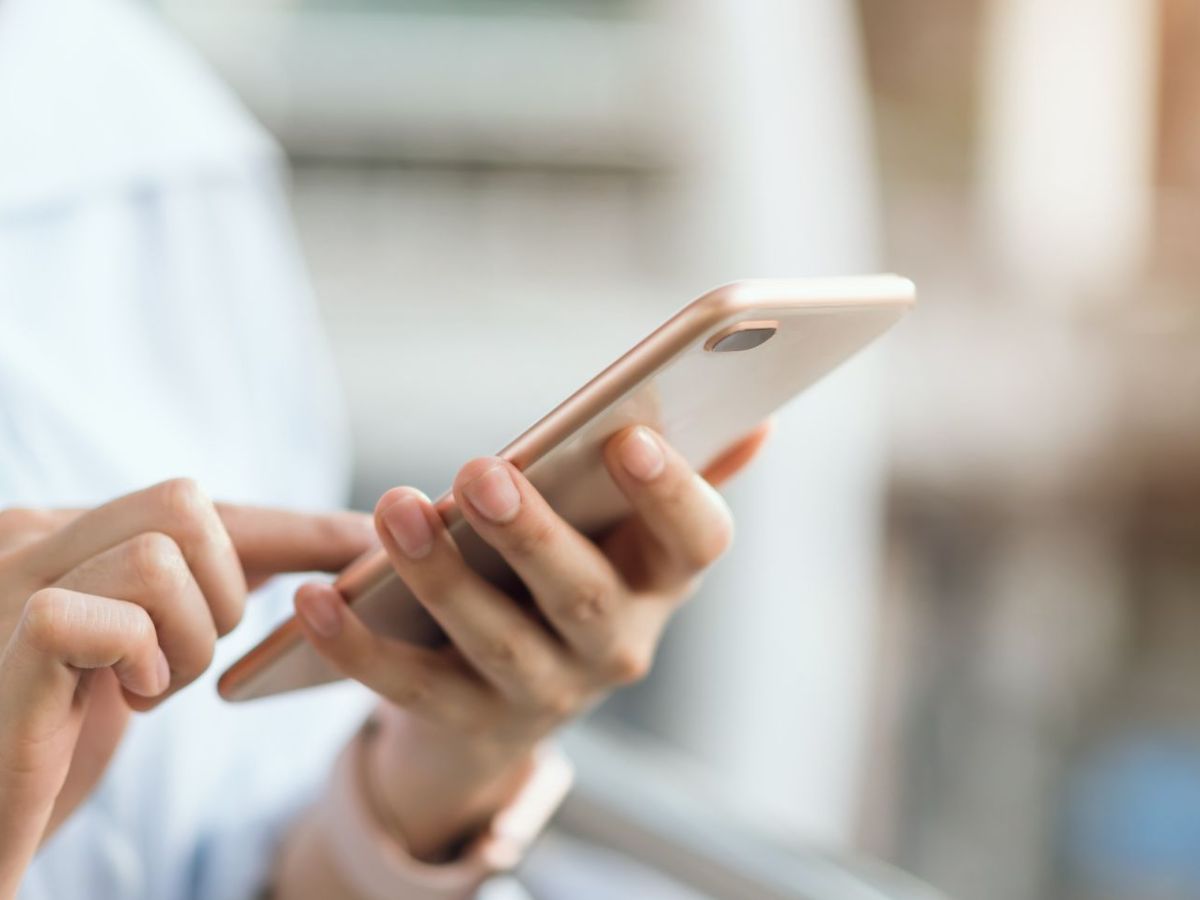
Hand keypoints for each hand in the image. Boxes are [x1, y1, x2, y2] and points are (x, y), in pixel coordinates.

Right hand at [0, 481, 374, 897]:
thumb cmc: (48, 742)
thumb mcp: (130, 648)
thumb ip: (191, 590)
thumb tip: (319, 550)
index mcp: (60, 532)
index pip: (196, 502)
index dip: (289, 527)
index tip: (364, 543)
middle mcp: (25, 537)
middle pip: (185, 505)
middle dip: (220, 592)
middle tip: (177, 660)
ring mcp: (7, 584)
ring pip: (162, 557)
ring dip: (184, 638)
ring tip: (142, 688)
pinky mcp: (9, 644)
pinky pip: (119, 619)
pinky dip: (142, 661)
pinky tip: (116, 699)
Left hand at [293, 424, 769, 858]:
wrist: (511, 700)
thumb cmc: (574, 574)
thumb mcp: (628, 532)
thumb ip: (681, 470)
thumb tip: (757, 417)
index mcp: (661, 579)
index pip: (698, 541)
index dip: (673, 494)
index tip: (630, 436)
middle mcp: (617, 646)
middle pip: (585, 597)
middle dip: (535, 537)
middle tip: (482, 472)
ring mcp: (544, 694)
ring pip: (497, 643)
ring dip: (444, 580)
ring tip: (394, 512)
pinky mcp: (467, 721)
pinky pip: (410, 689)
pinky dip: (359, 648)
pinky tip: (315, 598)